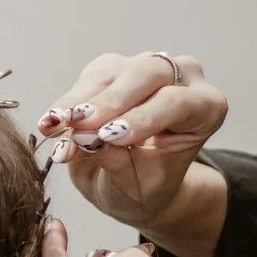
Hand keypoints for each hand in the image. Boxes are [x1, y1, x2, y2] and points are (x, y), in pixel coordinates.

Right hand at [39, 52, 227, 229]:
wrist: (135, 184)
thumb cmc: (147, 187)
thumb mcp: (139, 188)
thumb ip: (117, 163)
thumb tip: (83, 139)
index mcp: (205, 108)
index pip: (176, 103)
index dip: (142, 118)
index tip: (111, 136)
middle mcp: (181, 78)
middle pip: (147, 73)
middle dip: (110, 100)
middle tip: (79, 123)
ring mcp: (145, 68)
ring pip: (113, 71)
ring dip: (79, 100)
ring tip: (55, 126)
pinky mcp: (113, 68)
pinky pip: (88, 78)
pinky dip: (67, 102)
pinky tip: (51, 123)